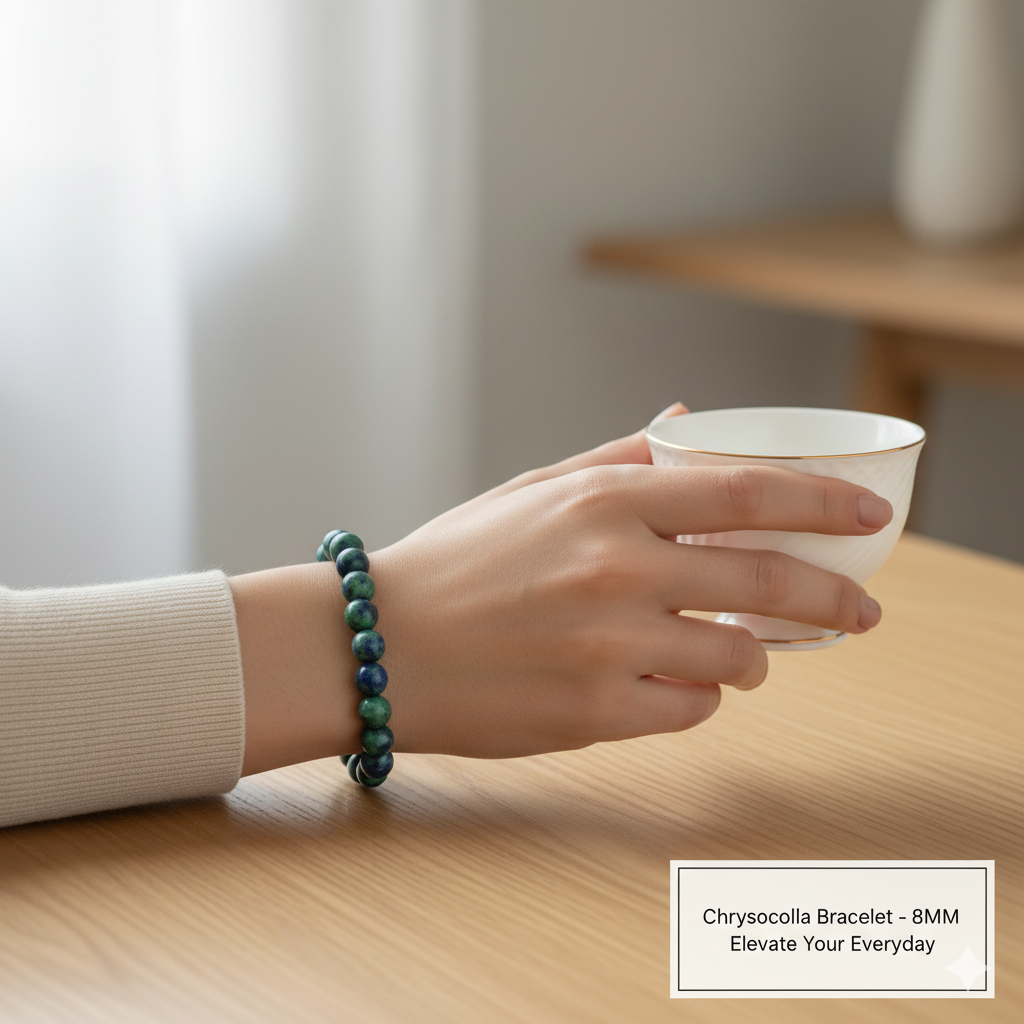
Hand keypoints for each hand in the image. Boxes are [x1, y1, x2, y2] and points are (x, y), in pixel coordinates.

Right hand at [372, 405, 891, 758]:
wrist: (379, 646)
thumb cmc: (456, 563)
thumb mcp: (533, 491)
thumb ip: (619, 458)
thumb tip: (688, 420)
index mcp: (603, 504)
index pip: (747, 492)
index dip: (823, 503)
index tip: (871, 517)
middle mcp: (617, 571)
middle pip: (768, 583)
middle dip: (833, 599)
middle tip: (862, 611)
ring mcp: (611, 648)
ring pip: (739, 659)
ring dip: (755, 657)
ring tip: (739, 653)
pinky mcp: (598, 715)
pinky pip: (691, 708)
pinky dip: (696, 695)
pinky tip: (666, 681)